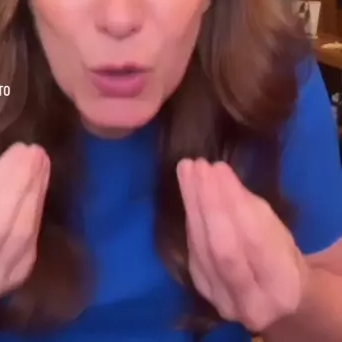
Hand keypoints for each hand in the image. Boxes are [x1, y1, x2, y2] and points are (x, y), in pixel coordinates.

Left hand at [177, 159, 308, 331]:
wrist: (274, 297)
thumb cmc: (281, 256)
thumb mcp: (278, 230)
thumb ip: (251, 209)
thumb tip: (219, 175)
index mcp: (283, 287)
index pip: (255, 240)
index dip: (234, 201)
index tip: (219, 167)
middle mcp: (253, 304)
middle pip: (223, 248)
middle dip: (208, 202)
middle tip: (198, 166)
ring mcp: (224, 302)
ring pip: (202, 250)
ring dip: (192, 205)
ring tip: (187, 171)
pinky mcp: (204, 293)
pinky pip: (194, 252)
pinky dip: (191, 219)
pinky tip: (188, 193)